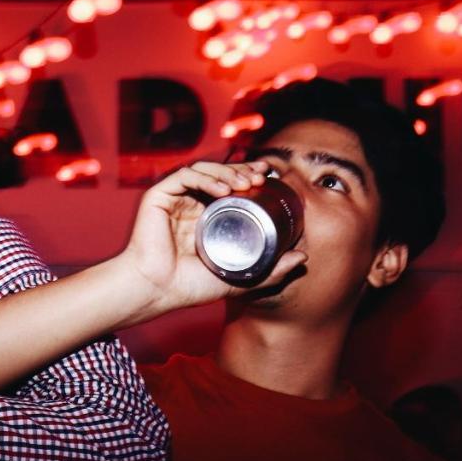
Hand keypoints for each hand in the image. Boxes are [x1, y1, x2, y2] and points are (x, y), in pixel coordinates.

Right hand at [117, 160, 307, 319]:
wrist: (158, 290)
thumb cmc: (190, 287)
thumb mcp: (241, 278)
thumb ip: (272, 270)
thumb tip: (303, 257)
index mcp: (206, 217)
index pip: (228, 187)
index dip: (247, 176)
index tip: (267, 177)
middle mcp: (190, 204)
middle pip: (218, 174)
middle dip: (241, 170)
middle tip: (260, 175)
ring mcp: (174, 199)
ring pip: (202, 170)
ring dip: (226, 171)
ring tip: (245, 183)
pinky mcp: (158, 196)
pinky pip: (183, 176)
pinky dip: (204, 178)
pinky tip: (222, 190)